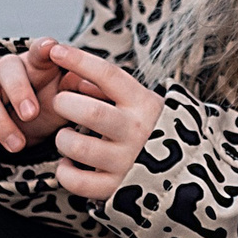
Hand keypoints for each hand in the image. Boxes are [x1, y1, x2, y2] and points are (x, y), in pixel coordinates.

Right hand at [0, 38, 70, 157]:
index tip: (51, 50)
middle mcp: (7, 70)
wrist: (26, 126)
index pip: (39, 49)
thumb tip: (99, 88)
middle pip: (6, 67)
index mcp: (37, 63)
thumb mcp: (68, 99)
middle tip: (32, 115)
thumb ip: (80, 90)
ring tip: (17, 146)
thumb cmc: (51, 105)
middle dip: (18, 90)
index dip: (44, 48)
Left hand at [46, 43, 165, 200]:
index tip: (55, 50)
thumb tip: (72, 71)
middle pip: (89, 111)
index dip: (78, 59)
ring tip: (67, 136)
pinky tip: (69, 164)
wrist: (182, 170)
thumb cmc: (149, 126)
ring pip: (78, 146)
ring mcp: (126, 161)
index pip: (108, 74)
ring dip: (63, 138)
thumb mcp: (139, 100)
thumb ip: (108, 87)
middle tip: (61, 103)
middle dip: (65, 103)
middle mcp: (136, 130)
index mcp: (142, 102)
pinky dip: (65, 172)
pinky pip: (77, 181)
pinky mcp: (115, 188)